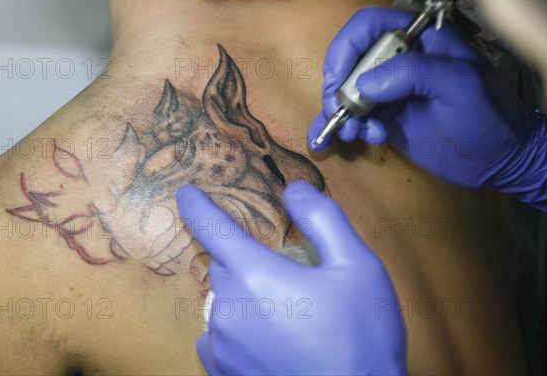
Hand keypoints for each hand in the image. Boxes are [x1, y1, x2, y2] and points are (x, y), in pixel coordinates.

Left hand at [176, 182, 406, 374]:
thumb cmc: (361, 337)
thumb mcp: (357, 267)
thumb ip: (323, 219)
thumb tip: (294, 190)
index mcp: (256, 275)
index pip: (215, 228)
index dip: (198, 207)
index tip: (185, 194)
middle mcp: (228, 308)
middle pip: (225, 266)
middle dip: (248, 261)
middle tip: (288, 278)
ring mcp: (223, 344)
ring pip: (224, 301)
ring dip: (246, 296)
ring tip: (289, 316)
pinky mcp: (224, 372)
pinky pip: (219, 335)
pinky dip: (237, 328)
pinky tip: (268, 339)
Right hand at [309, 7, 546, 221]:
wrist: (501, 160)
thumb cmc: (490, 116)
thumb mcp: (460, 85)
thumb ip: (415, 73)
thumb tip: (364, 83)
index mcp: (419, 40)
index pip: (369, 26)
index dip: (346, 48)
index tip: (338, 79)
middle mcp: (400, 61)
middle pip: (351, 60)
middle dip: (340, 85)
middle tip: (341, 110)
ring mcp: (392, 91)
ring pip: (349, 91)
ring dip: (342, 111)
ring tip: (353, 132)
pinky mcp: (388, 118)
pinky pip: (357, 116)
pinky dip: (348, 126)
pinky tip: (359, 137)